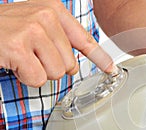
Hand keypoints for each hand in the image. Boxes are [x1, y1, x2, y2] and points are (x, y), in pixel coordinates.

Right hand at [0, 0, 114, 86]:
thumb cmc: (6, 29)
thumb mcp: (36, 25)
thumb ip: (59, 41)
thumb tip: (76, 66)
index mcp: (53, 10)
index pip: (84, 40)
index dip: (100, 57)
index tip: (111, 69)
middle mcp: (46, 17)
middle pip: (69, 65)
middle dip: (51, 67)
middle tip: (32, 54)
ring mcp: (32, 30)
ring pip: (56, 73)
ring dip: (38, 72)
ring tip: (22, 57)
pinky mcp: (18, 47)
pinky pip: (38, 78)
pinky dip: (26, 77)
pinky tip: (15, 63)